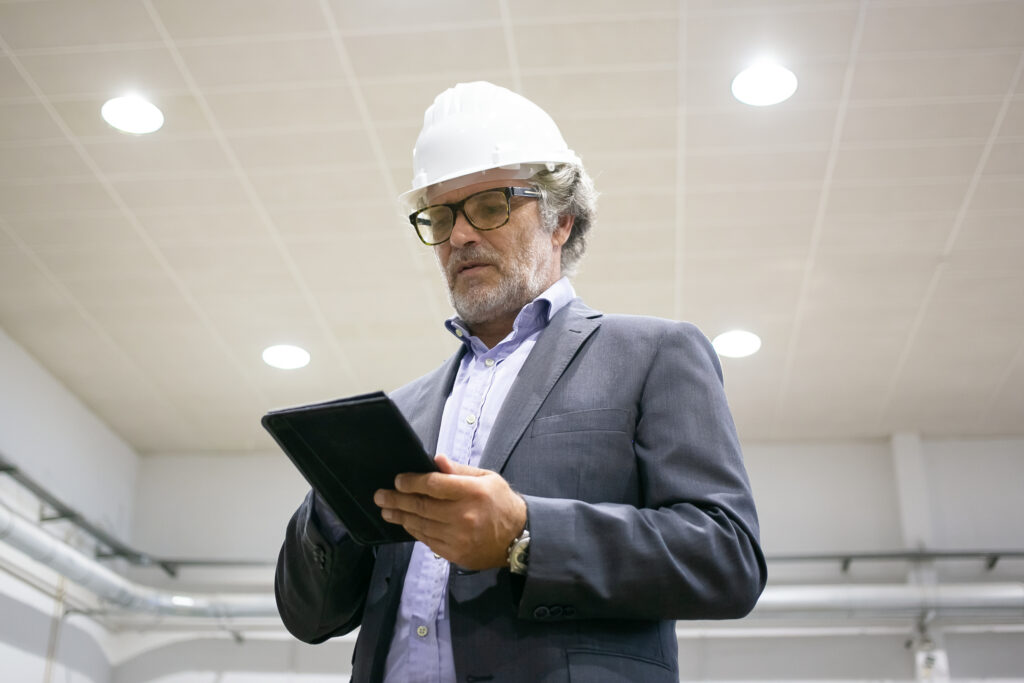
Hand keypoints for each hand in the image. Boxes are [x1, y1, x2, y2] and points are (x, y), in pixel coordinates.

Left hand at [373, 455, 526, 569]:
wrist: (518, 538)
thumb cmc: (501, 503)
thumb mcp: (487, 478)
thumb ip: (459, 470)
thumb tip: (435, 460)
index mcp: (473, 492)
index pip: (433, 485)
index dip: (412, 481)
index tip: (398, 479)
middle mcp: (463, 515)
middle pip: (421, 506)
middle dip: (397, 499)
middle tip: (380, 495)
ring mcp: (458, 537)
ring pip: (421, 525)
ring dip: (400, 516)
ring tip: (386, 510)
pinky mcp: (455, 553)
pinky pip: (428, 540)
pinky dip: (414, 531)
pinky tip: (406, 523)